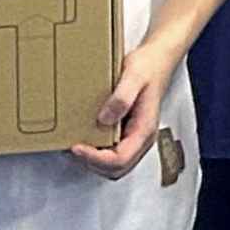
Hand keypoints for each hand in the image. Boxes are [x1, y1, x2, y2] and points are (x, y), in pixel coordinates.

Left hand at [71, 43, 173, 176]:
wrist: (156, 60)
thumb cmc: (148, 67)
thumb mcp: (133, 76)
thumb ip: (121, 98)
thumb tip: (104, 119)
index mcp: (145, 129)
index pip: (120, 158)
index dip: (96, 158)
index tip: (76, 147)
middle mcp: (141, 138)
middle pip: (117, 168)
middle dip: (94, 164)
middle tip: (73, 149)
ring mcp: (135, 137)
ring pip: (115, 165)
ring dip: (95, 162)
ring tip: (77, 147)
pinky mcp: (127, 132)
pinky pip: (113, 153)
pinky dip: (97, 154)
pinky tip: (85, 140)